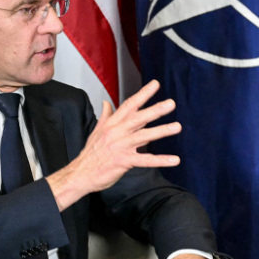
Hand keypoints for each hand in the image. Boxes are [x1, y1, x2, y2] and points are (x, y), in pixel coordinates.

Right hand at [47, 80, 181, 209]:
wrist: (80, 173)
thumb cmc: (91, 153)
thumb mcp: (97, 131)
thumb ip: (105, 116)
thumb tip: (107, 102)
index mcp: (112, 124)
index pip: (129, 105)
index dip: (143, 94)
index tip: (156, 84)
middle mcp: (116, 132)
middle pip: (138, 118)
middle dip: (155, 110)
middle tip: (171, 103)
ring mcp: (120, 146)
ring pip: (143, 136)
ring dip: (161, 131)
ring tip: (177, 127)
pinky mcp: (123, 161)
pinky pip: (145, 160)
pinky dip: (160, 160)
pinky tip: (174, 160)